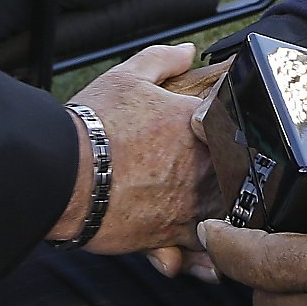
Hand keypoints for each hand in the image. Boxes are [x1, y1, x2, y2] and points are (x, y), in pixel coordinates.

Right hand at [54, 44, 219, 255]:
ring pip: (228, 216)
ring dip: (222, 217)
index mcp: (201, 122)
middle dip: (233, 176)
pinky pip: (204, 250)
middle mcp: (206, 165)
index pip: (237, 124)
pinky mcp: (176, 235)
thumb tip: (187, 50)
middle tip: (217, 178)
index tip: (224, 136)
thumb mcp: (128, 78)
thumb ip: (162, 60)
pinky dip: (204, 254)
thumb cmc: (94, 126)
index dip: (233, 131)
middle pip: (240, 174)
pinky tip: (197, 253)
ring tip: (207, 216)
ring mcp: (194, 203)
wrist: (65, 174)